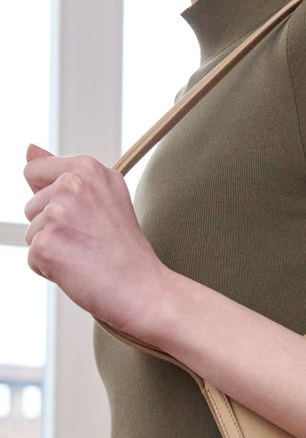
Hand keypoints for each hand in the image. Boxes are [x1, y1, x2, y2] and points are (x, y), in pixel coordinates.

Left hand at [23, 143, 166, 333]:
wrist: (143, 289)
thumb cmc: (125, 250)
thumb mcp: (102, 197)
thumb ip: (60, 170)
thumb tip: (29, 148)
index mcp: (88, 168)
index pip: (35, 171)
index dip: (53, 199)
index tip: (83, 216)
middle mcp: (72, 185)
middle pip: (31, 205)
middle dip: (52, 226)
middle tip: (90, 240)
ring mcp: (58, 214)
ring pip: (31, 232)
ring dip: (53, 248)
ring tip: (86, 255)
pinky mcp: (46, 244)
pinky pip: (32, 259)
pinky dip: (51, 270)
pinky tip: (79, 269)